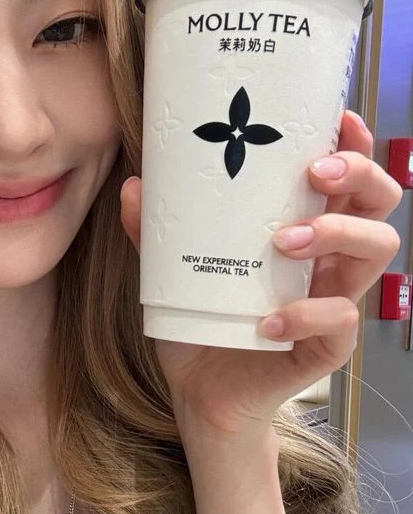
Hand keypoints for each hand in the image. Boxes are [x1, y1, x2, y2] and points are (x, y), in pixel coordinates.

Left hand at [120, 110, 402, 450]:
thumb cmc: (201, 323)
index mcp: (304, 232)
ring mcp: (332, 301)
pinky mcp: (325, 347)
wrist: (200, 394)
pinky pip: (339, 322)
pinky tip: (265, 320)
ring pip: (376, 252)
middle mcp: (328, 261)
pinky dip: (303, 314)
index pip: (347, 180)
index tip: (337, 120)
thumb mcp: (172, 272)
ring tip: (282, 241)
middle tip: (314, 173)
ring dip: (334, 233)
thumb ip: (157, 232)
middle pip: (379, 204)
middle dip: (359, 176)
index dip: (356, 145)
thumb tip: (135, 187)